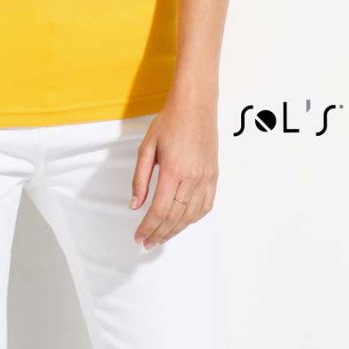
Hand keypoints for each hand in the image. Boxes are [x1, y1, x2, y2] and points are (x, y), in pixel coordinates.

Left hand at [129, 95, 218, 248]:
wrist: (196, 105)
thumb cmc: (169, 121)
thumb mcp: (147, 146)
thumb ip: (140, 178)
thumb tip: (134, 205)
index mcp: (173, 171)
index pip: (159, 210)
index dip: (148, 227)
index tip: (138, 237)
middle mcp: (192, 178)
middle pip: (175, 217)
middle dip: (159, 233)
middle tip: (147, 243)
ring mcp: (206, 178)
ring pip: (191, 216)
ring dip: (175, 230)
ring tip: (161, 237)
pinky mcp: (213, 176)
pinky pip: (205, 206)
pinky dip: (193, 219)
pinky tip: (182, 223)